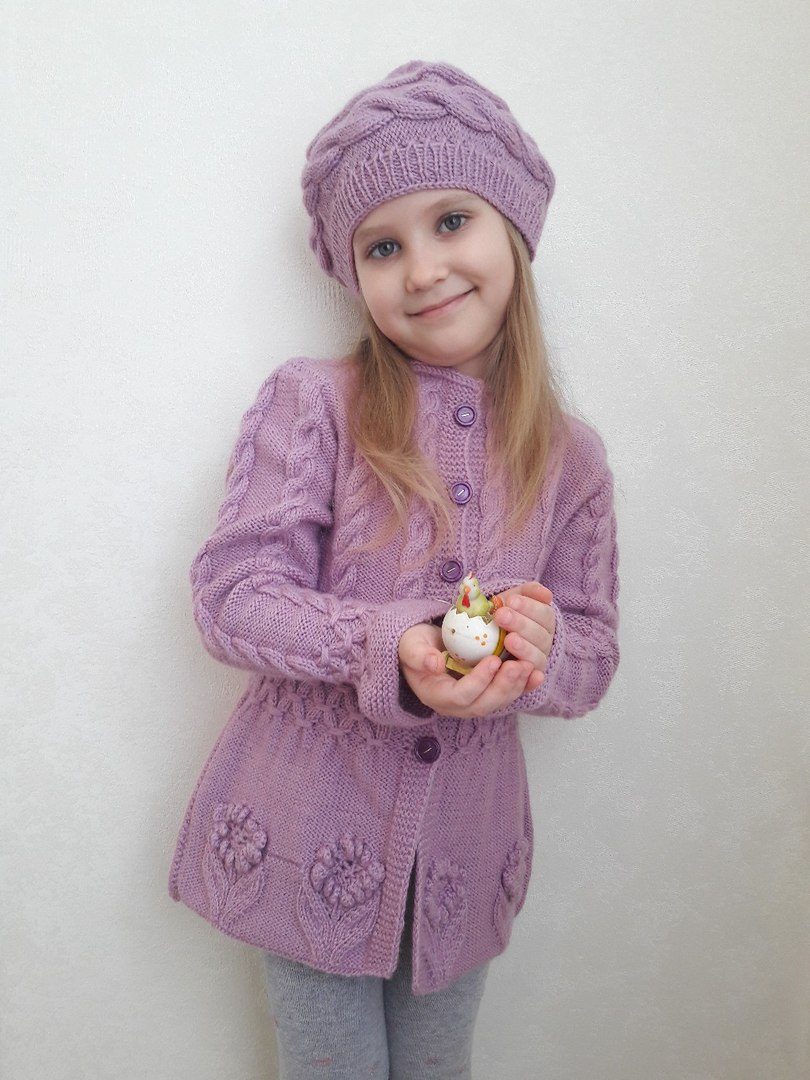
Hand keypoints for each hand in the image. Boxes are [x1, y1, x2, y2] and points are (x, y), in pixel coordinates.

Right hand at [398, 620, 537, 719]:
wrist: (423, 649)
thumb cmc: (414, 646)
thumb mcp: (411, 647)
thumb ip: (419, 655)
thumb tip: (434, 665)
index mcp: (436, 696)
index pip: (460, 696)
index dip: (479, 681)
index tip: (493, 660)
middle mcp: (456, 706)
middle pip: (484, 705)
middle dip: (504, 686)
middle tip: (519, 665)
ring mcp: (473, 702)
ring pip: (498, 701)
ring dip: (516, 686)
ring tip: (529, 666)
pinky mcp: (487, 694)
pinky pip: (506, 694)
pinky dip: (523, 686)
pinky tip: (536, 675)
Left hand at [491, 581, 555, 689]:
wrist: (476, 638)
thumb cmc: (496, 616)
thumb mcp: (509, 600)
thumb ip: (527, 593)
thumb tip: (546, 594)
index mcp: (544, 622)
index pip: (544, 614)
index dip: (530, 607)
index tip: (510, 600)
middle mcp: (543, 644)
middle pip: (541, 636)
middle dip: (521, 624)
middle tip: (501, 615)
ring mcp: (535, 663)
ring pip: (537, 658)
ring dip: (525, 648)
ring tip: (508, 640)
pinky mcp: (525, 682)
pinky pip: (530, 684)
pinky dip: (531, 680)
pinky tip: (523, 670)